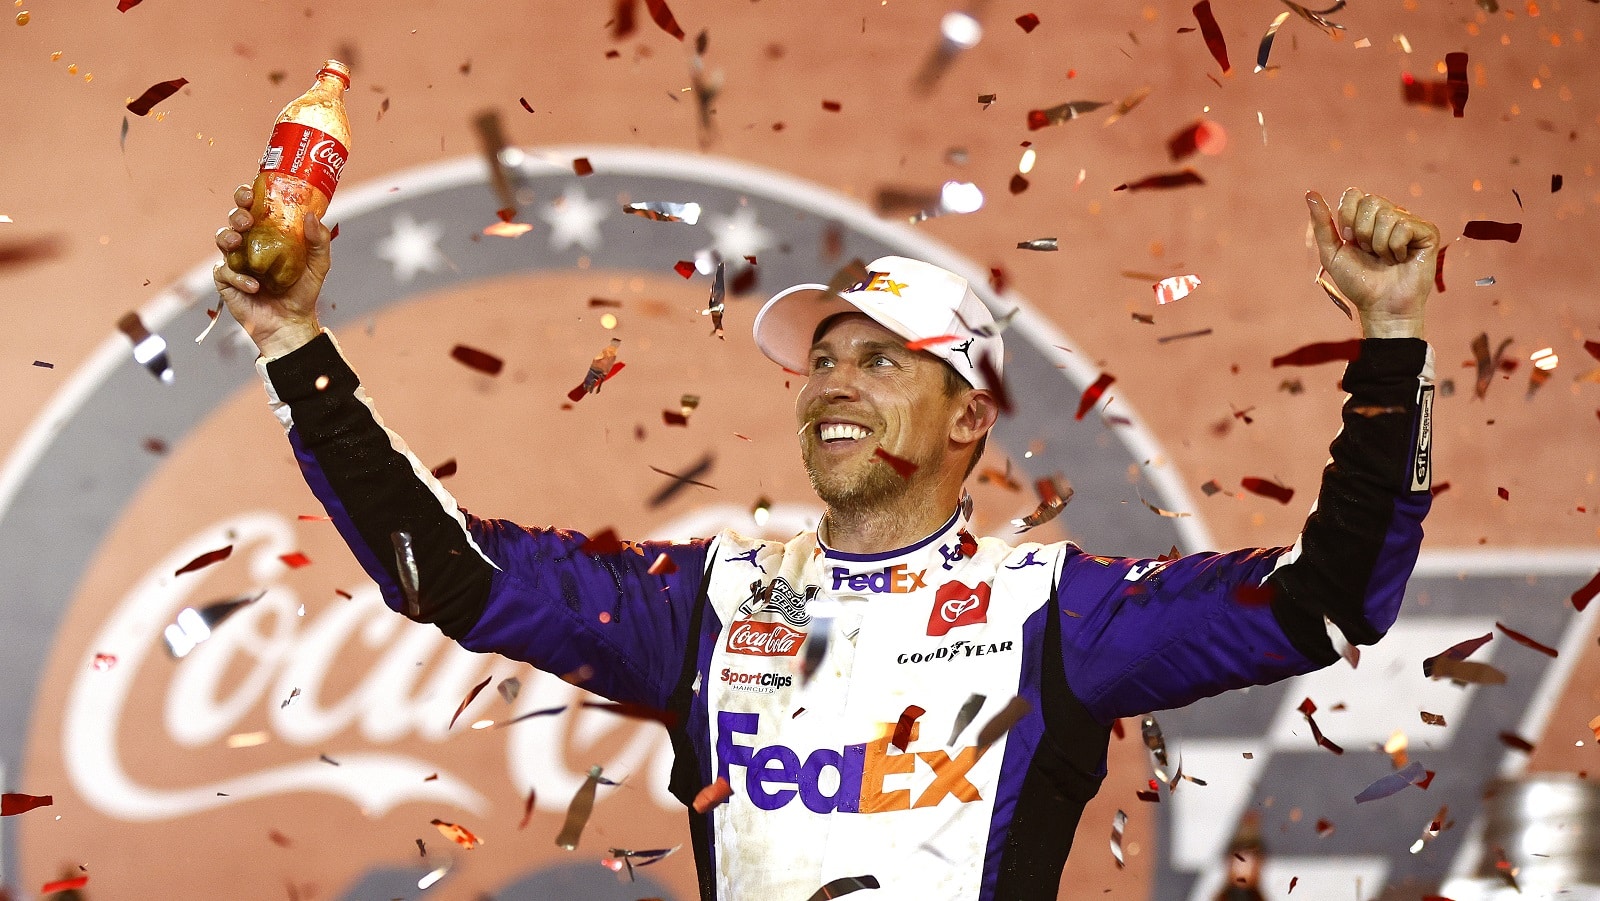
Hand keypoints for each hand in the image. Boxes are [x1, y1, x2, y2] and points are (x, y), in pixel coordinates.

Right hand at [212, 182, 330, 357]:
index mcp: (268, 233)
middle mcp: (249, 243)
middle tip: (246, 219)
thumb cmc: (303, 291)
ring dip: (228, 236)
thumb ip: (319, 240)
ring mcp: (236, 261)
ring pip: (222, 239)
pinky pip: (224, 271)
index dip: (246, 195)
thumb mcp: (319, 265)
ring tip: (239, 242)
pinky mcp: (226, 281)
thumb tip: (311, 215)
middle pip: (234, 218)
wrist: (292, 322)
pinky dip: (238, 277)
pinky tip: (254, 287)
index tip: (250, 192)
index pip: (253, 207)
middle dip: (236, 213)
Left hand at [1306, 188, 1439, 338]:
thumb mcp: (1332, 252)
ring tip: (1385, 259)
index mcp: (1367, 216)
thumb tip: (1310, 194)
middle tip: (1368, 252)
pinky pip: (1404, 226)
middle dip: (1362, 232)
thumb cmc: (1358, 282)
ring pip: (1387, 214)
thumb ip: (1321, 224)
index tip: (1350, 242)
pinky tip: (1400, 260)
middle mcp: (1390, 214)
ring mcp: (1410, 222)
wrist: (1380, 306)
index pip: (1353, 194)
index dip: (1347, 218)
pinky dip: (1395, 248)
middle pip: (1370, 201)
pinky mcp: (1427, 232)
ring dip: (1379, 244)